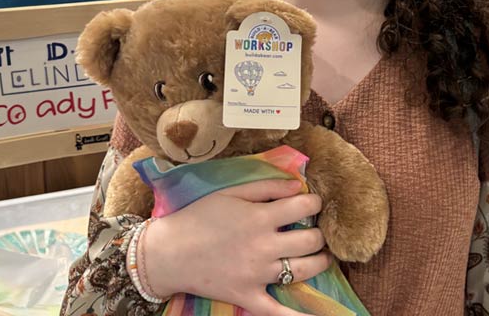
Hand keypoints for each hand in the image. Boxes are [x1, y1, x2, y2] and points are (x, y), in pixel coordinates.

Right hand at [140, 178, 331, 315]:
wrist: (167, 253)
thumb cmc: (198, 217)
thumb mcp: (230, 193)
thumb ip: (266, 187)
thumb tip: (299, 185)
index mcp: (260, 217)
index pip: (304, 207)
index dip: (315, 203)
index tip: (313, 203)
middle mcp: (264, 246)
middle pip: (311, 240)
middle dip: (319, 234)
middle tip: (315, 232)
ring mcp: (258, 274)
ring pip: (304, 270)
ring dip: (320, 262)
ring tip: (321, 257)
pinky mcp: (248, 296)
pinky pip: (277, 311)